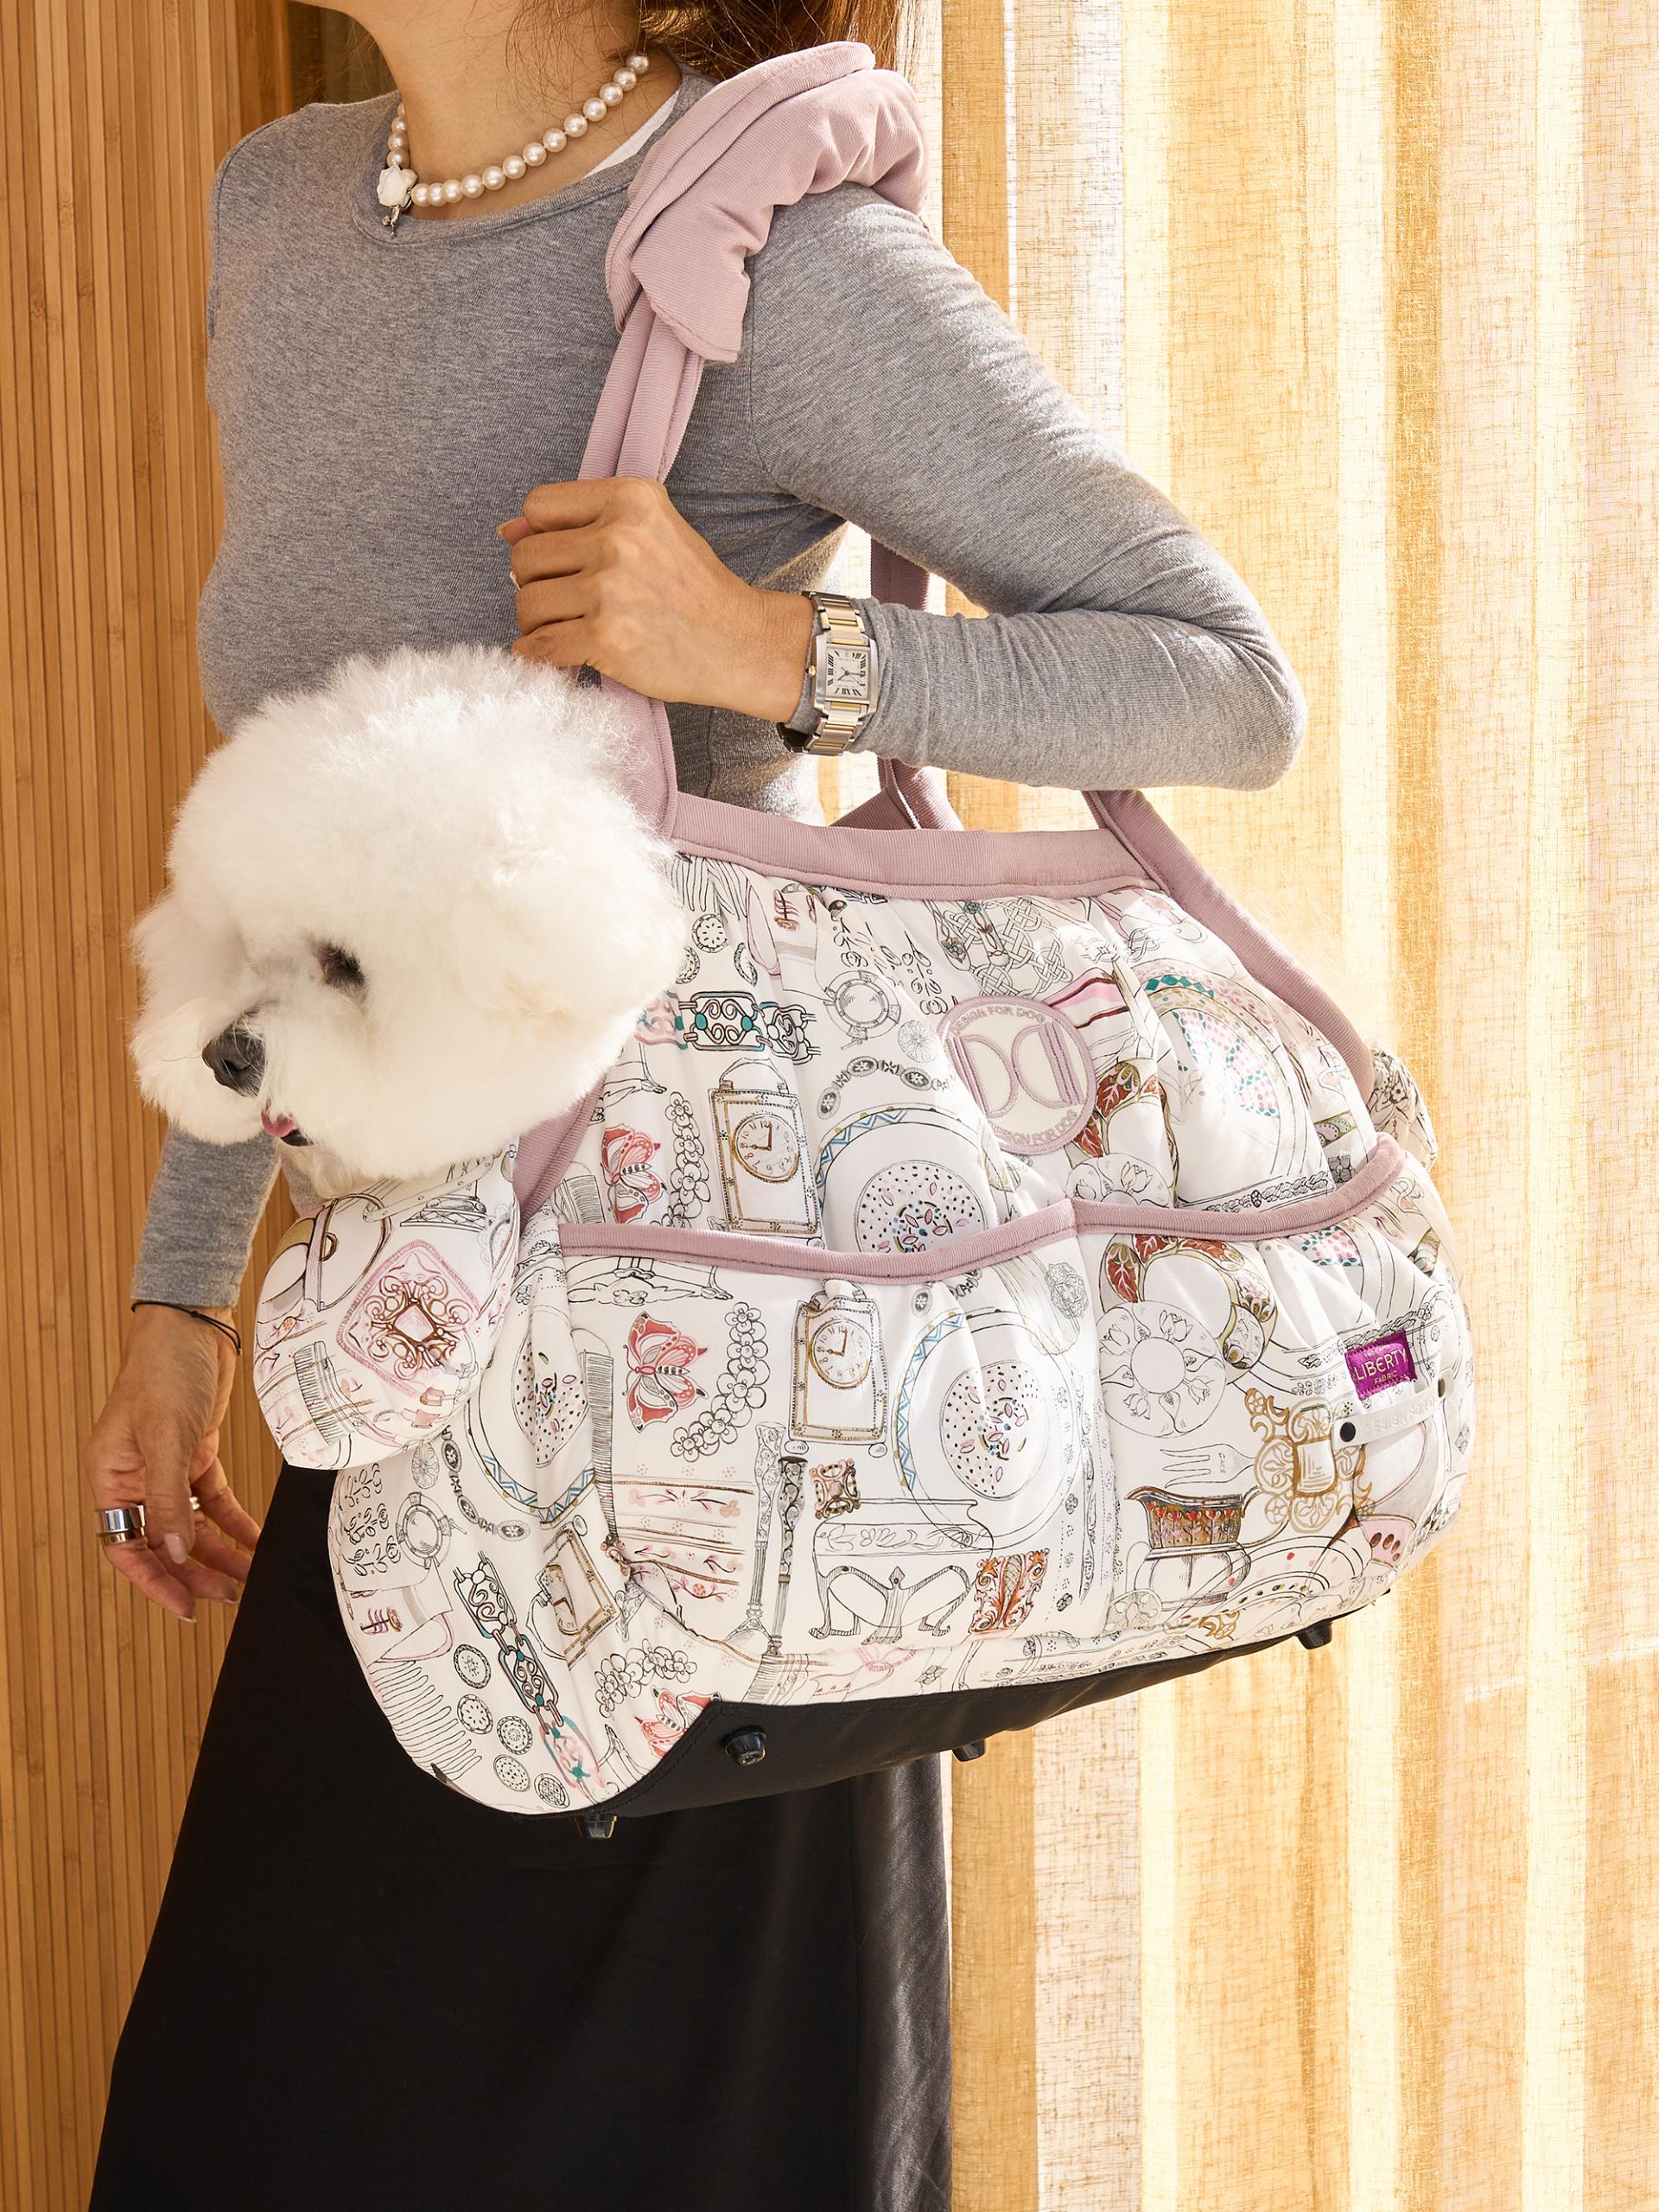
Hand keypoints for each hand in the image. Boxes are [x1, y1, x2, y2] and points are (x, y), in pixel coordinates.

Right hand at [80, 1305, 261, 1620]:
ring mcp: (167, 1467)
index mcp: (110, 1478)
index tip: (186, 1608)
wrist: (194, 1325)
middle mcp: (135, 1478)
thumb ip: (168, 1499)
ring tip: (249, 1577)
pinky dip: (235, 1522)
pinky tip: (255, 1541)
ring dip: (219, 1552)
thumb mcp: (166, 1437)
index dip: (154, 1581)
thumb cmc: (165, 1370)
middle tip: (230, 1595)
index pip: (126, 1547)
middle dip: (195, 1572)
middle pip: (162, 1542)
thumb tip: (172, 1553)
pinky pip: (214, 1501)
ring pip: (191, 1526)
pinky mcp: (196, 1453)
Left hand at [498, 477, 815, 719]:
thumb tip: (508, 530)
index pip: (538, 506)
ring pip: (527, 603)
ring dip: (538, 622)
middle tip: (566, 600)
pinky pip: (538, 646)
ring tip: (568, 628)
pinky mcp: (605, 638)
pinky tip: (555, 654)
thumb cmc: (695, 590)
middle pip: (525, 557)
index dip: (539, 535)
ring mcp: (609, 590)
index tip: (560, 559)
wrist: (740, 643)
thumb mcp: (652, 530)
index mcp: (630, 499)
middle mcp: (617, 538)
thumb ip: (585, 522)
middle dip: (535, 583)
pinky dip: (536, 655)